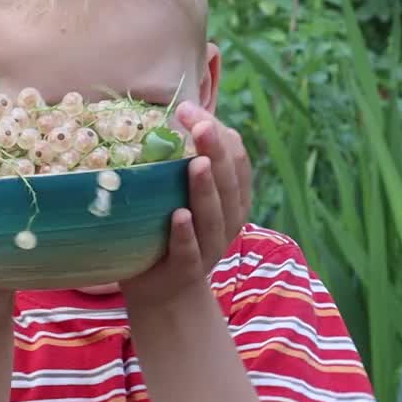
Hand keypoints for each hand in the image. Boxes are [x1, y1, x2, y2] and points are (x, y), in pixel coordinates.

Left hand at [119, 103, 251, 310]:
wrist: (165, 293)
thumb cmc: (171, 232)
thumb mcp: (184, 195)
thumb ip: (183, 165)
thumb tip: (165, 115)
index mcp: (233, 199)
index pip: (236, 158)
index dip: (219, 132)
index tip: (188, 109)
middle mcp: (228, 221)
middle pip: (229, 182)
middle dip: (216, 150)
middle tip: (200, 123)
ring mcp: (210, 247)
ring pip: (214, 215)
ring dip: (206, 188)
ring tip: (196, 162)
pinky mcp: (187, 271)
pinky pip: (189, 251)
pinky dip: (186, 233)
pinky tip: (179, 215)